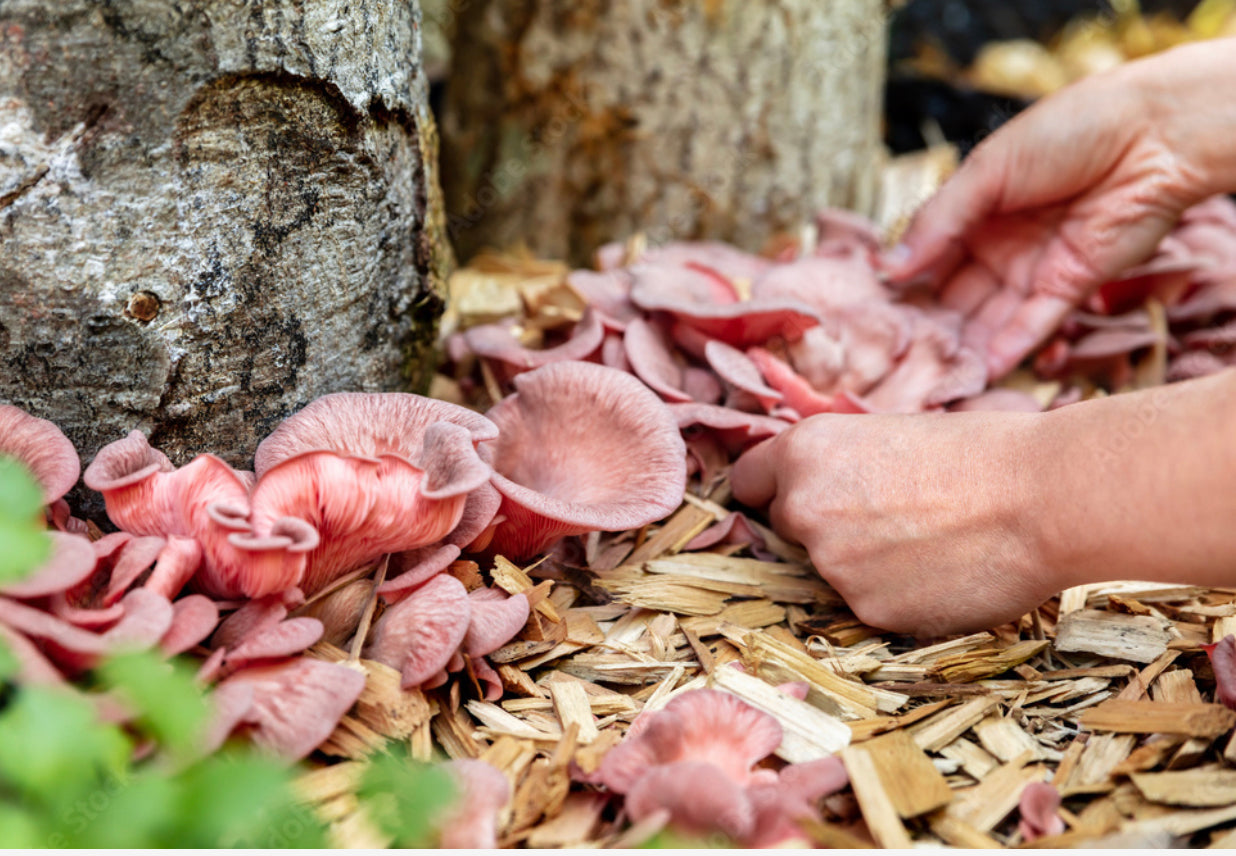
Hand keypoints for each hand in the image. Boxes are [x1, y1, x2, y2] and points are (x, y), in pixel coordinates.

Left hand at [731, 411, 1062, 636]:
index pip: (748, 483)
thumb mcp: (889, 435)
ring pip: (829, 570)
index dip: (775, 490)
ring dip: (861, 564)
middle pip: (787, 528)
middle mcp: (803, 507)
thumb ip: (838, 467)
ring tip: (930, 541)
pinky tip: (941, 571)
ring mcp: (831, 565)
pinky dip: (896, 596)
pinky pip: (868, 604)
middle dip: (822, 527)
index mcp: (804, 451)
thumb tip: (820, 491)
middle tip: (888, 516)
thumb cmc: (981, 453)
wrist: (1044, 498)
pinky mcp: (866, 611)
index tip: (794, 498)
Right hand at [884, 40, 1235, 378]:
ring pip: (988, 316)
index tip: (870, 313)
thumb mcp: (987, 170)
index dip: (902, 283)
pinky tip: (978, 372)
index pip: (928, 256)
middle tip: (892, 354)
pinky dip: (1007, 349)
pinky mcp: (1070, 287)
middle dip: (926, 323)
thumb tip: (886, 268)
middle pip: (953, 293)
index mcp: (976, 209)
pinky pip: (1031, 325)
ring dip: (961, 344)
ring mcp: (1034, 268)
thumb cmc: (1070, 131)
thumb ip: (938, 222)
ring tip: (928, 374)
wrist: (1153, 133)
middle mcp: (1001, 243)